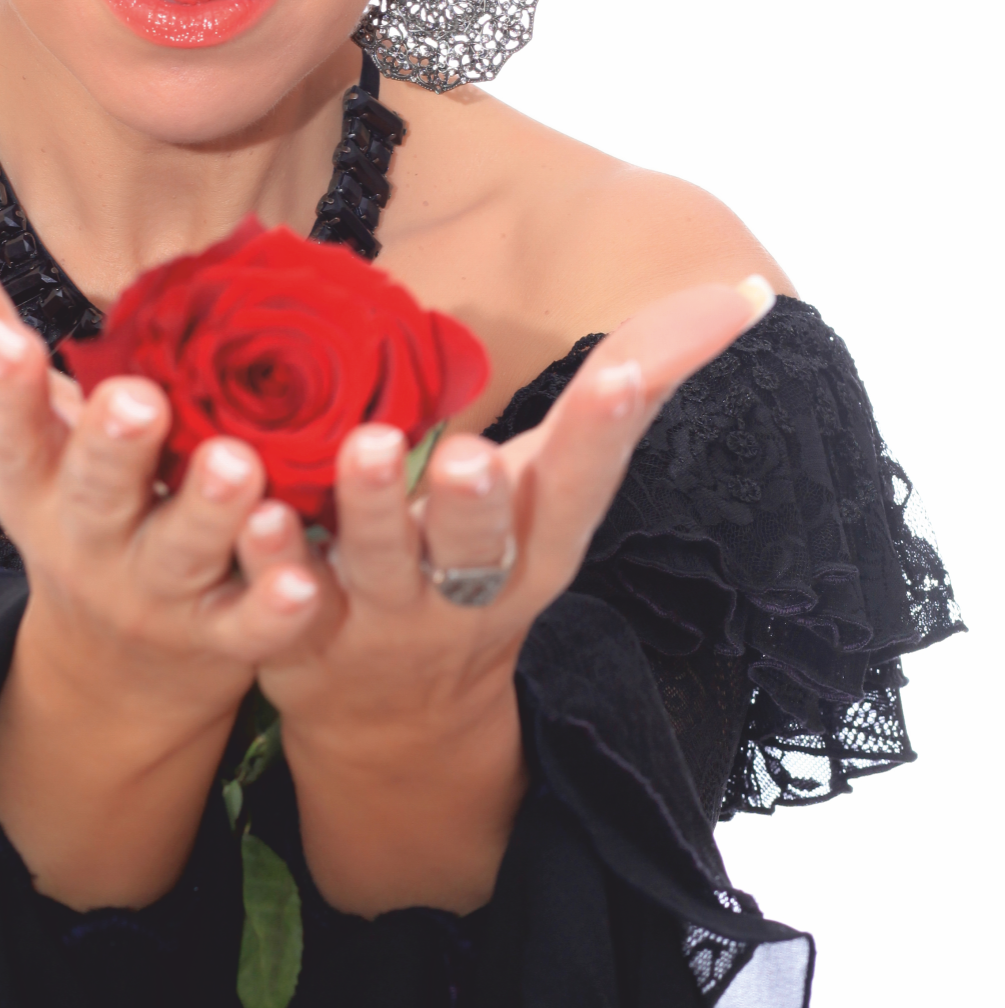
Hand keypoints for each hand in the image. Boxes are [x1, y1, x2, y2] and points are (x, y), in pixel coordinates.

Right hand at [0, 214, 331, 903]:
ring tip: (240, 466)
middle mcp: (87, 542)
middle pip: (95, 496)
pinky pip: (254, 625)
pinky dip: (276, 605)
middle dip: (113, 450)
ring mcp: (156, 595)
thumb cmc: (75, 503)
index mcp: (32, 484)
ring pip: (183, 553)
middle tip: (137, 402)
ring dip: (210, 514)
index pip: (5, 435)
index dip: (2, 391)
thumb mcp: (20, 428)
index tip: (5, 339)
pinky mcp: (225, 638)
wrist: (120, 671)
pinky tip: (305, 578)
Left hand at [236, 274, 776, 911]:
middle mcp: (469, 592)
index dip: (608, 434)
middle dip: (478, 503)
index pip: (584, 486)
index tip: (623, 376)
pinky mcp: (301, 638)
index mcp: (541, 547)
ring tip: (362, 448)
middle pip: (480, 549)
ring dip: (372, 511)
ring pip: (378, 569)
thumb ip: (638, 380)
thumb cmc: (490, 558)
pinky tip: (258, 518)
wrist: (399, 719)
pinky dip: (272, 561)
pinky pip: (279, 600)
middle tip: (467, 454)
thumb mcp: (559, 485)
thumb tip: (748, 289)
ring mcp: (385, 622)